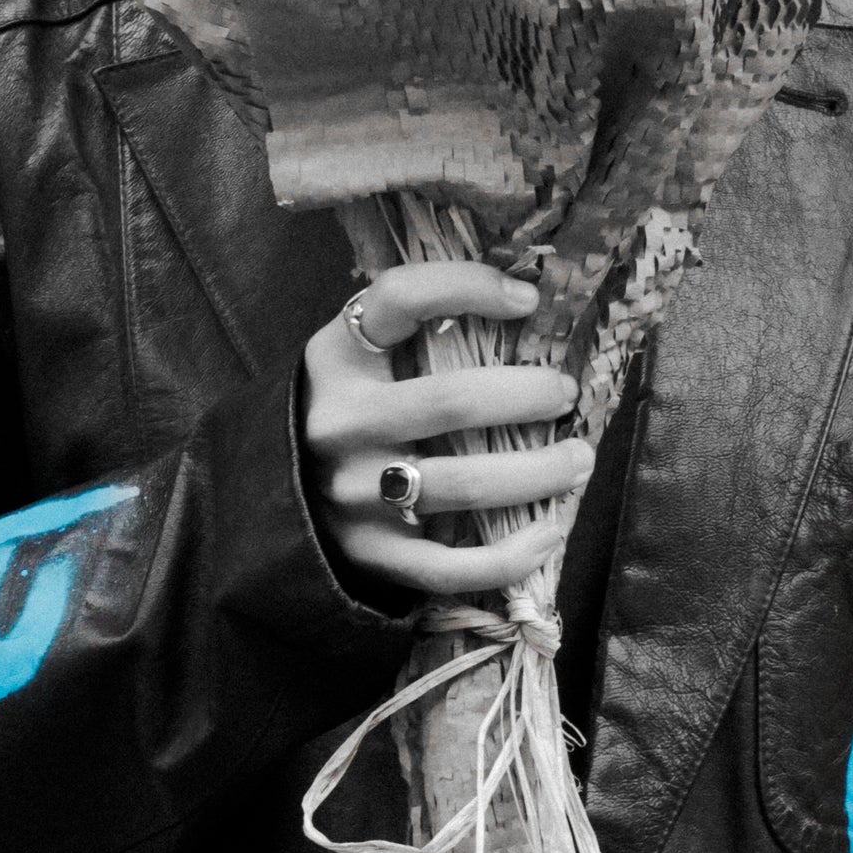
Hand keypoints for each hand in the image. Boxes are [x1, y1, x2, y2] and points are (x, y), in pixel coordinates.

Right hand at [302, 264, 591, 595]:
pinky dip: (509, 555)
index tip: (528, 300)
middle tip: (566, 395)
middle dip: (530, 396)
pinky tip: (548, 535)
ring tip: (577, 461)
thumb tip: (526, 301)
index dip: (470, 288)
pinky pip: (449, 565)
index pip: (402, 299)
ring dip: (539, 473)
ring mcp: (353, 493)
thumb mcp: (358, 355)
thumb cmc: (347, 409)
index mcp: (337, 357)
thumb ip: (417, 330)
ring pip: (465, 485)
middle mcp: (340, 422)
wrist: (275, 494)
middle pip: (454, 402)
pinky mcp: (369, 553)